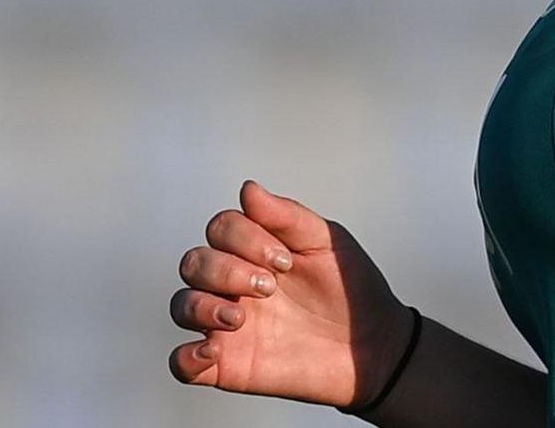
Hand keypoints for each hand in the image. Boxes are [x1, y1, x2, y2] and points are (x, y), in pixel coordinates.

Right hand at [168, 179, 413, 409]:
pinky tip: (213, 352)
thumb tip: (247, 188)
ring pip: (182, 306)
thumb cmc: (350, 288)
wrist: (373, 344)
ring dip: (203, 305)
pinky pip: (181, 363)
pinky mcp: (227, 366)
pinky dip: (186, 357)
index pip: (220, 228)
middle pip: (194, 262)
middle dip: (225, 269)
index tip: (286, 261)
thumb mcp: (326, 243)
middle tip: (270, 287)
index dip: (245, 237)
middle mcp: (233, 284)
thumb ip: (286, 216)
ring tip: (240, 319)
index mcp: (253, 251)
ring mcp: (226, 325)